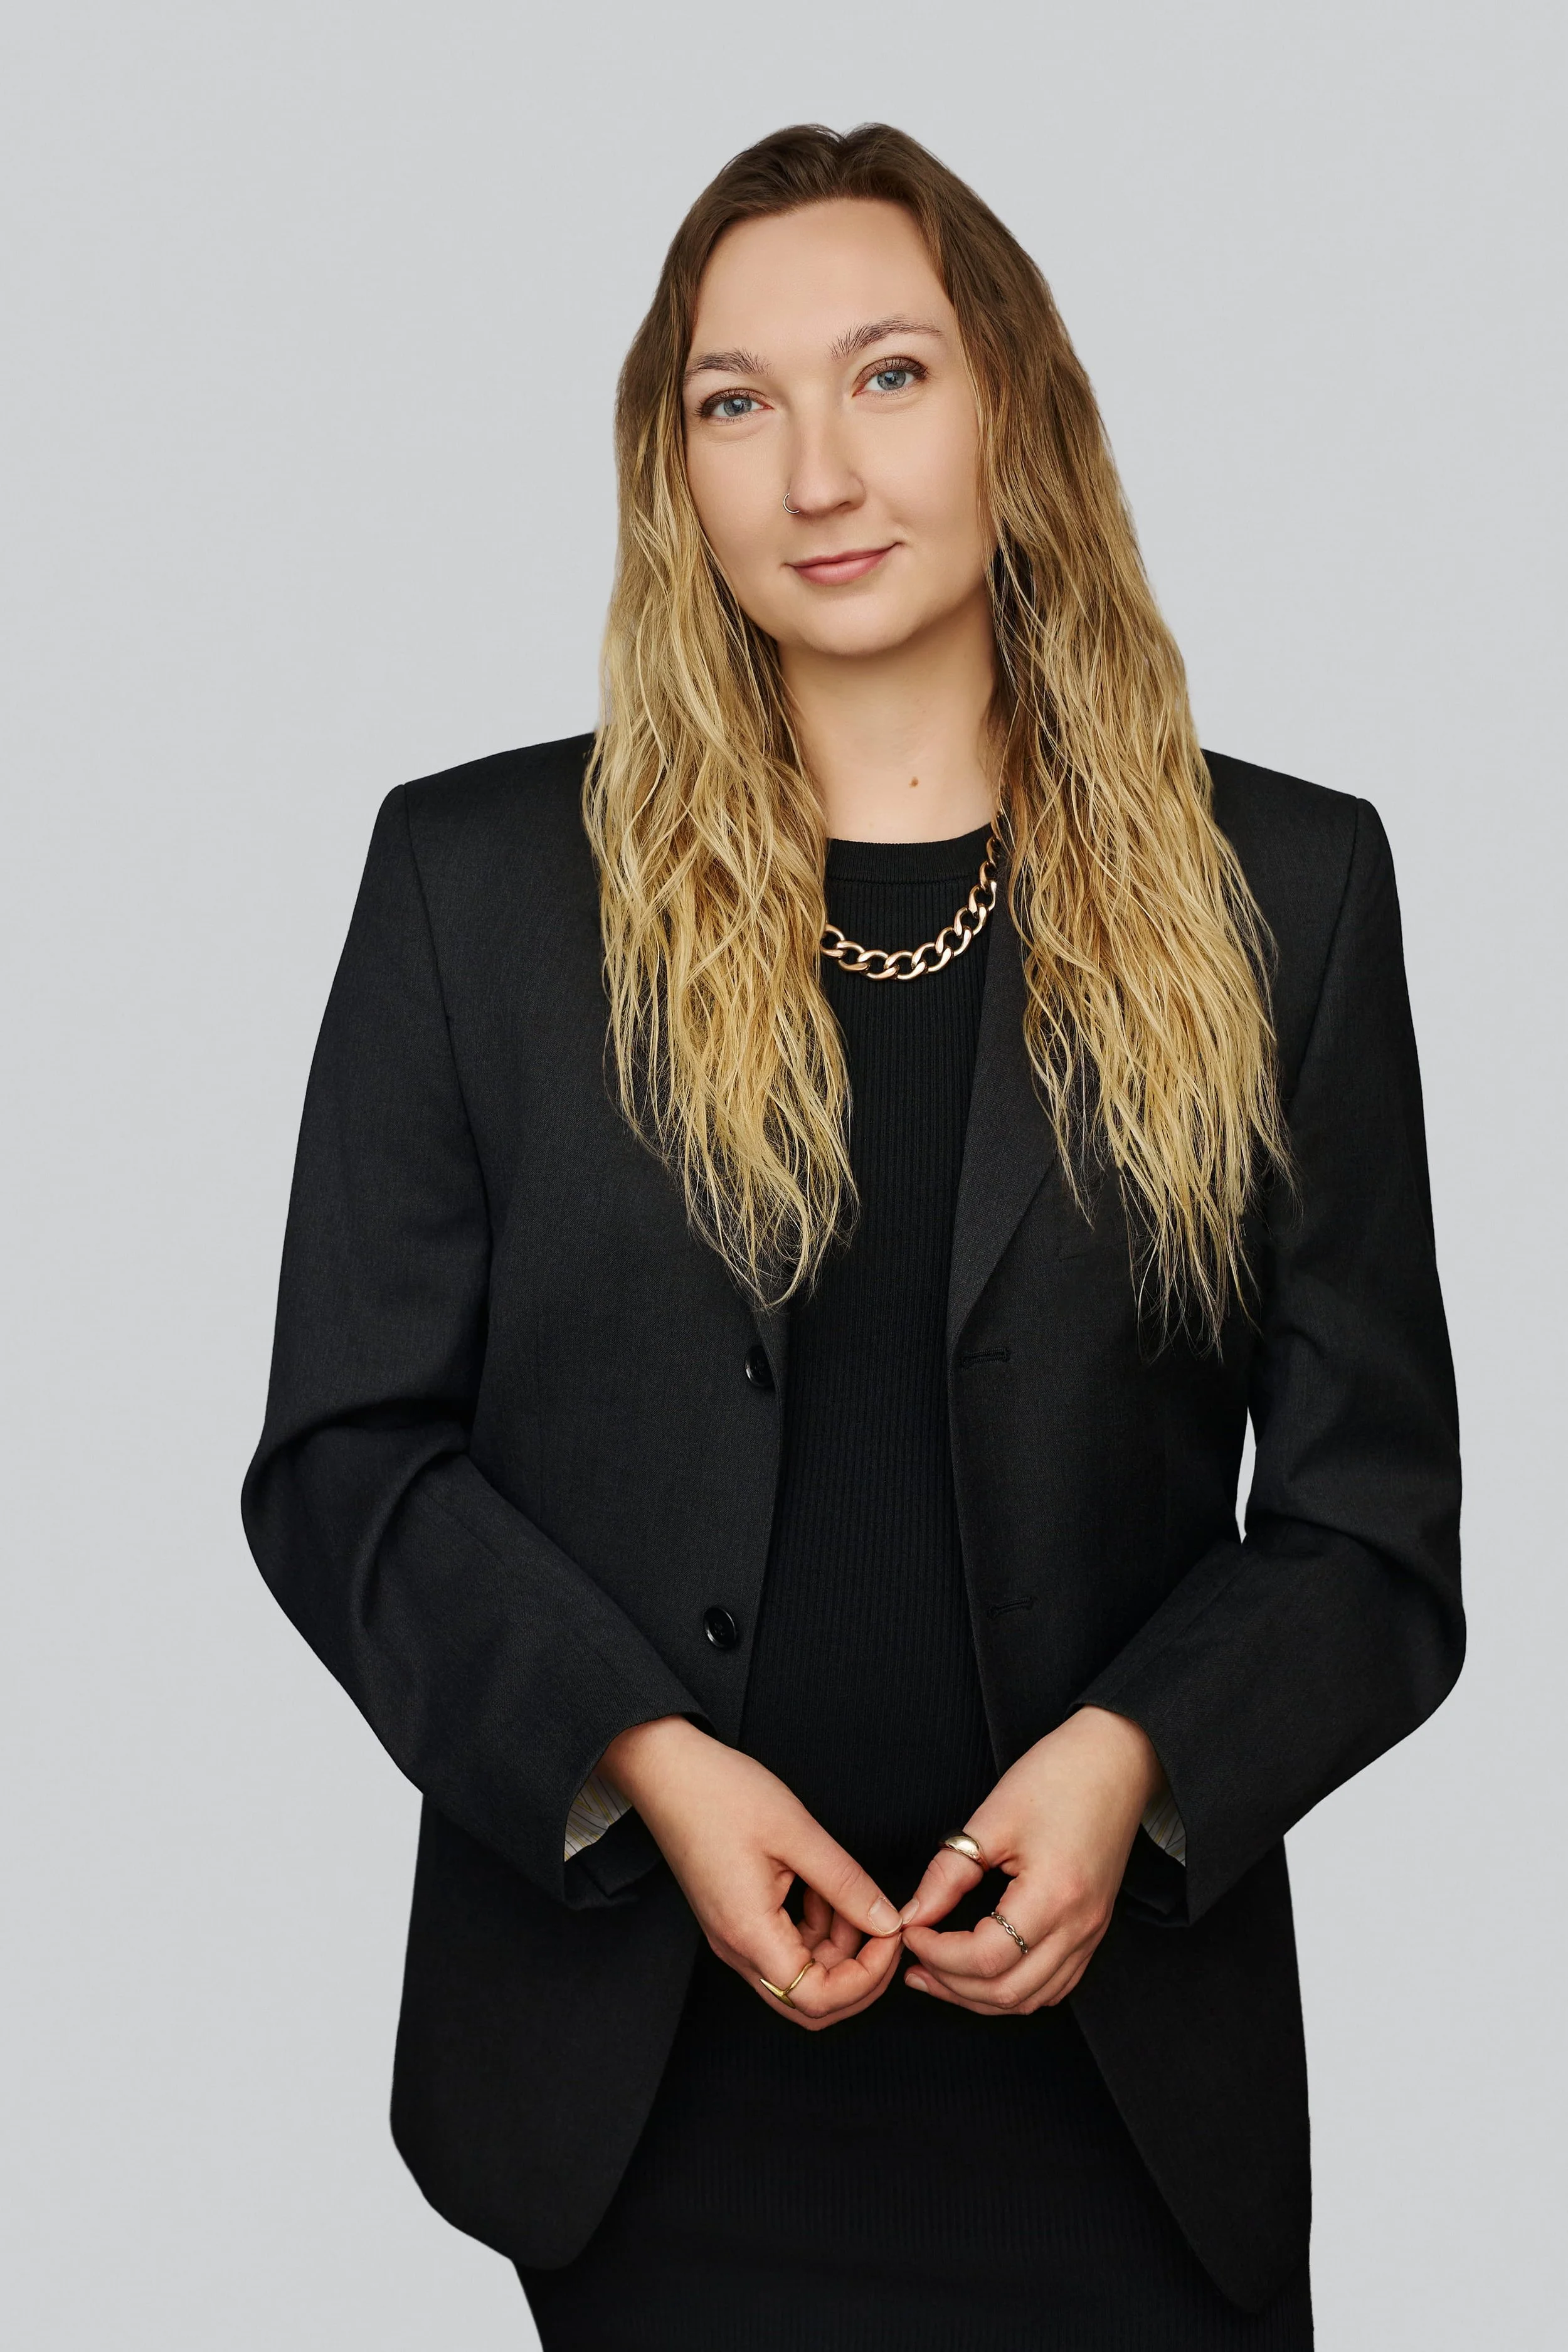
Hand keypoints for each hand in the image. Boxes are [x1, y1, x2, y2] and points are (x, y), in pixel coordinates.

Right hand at [600, 1716, 902, 2029]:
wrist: (666, 1771)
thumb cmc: (721, 1793)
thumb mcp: (796, 1832)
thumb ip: (846, 1884)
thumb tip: (887, 1922)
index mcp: (749, 1933)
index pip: (817, 1999)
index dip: (865, 1980)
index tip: (890, 1937)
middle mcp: (737, 1947)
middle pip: (808, 2001)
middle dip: (857, 1976)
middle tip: (885, 1931)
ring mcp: (733, 1936)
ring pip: (799, 1975)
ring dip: (838, 1947)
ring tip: (850, 1893)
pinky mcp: (735, 1919)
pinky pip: (785, 1947)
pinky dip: (816, 1928)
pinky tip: (825, 1888)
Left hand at [898, 1706, 1165, 2015]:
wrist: (1115, 1761)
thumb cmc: (1056, 1777)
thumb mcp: (992, 1818)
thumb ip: (948, 1873)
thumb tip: (912, 1915)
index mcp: (1054, 1896)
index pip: (986, 1958)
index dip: (938, 1953)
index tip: (910, 1931)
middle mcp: (1079, 1927)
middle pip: (1007, 1992)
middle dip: (951, 1985)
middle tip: (912, 1963)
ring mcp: (1091, 1933)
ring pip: (1031, 1999)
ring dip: (980, 1996)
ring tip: (938, 1974)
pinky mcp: (1093, 1930)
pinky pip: (1054, 1985)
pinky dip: (1014, 1989)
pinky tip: (983, 1972)